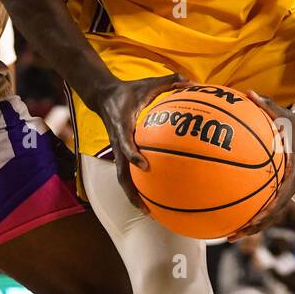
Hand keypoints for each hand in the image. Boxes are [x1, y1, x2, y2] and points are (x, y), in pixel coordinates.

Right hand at [90, 71, 184, 211]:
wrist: (104, 96)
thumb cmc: (129, 91)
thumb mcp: (147, 83)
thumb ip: (168, 81)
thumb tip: (190, 80)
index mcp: (122, 126)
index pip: (125, 144)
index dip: (133, 155)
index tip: (144, 165)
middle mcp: (118, 143)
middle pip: (121, 173)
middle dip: (132, 191)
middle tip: (147, 207)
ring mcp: (117, 151)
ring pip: (122, 179)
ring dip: (132, 196)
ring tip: (148, 212)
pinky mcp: (120, 154)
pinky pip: (127, 174)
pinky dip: (136, 188)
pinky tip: (151, 198)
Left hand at [227, 94, 294, 240]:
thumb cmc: (290, 119)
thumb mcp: (282, 112)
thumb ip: (266, 104)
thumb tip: (249, 92)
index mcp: (293, 171)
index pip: (283, 196)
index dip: (269, 209)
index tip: (255, 218)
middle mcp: (289, 185)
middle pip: (273, 213)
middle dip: (255, 226)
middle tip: (236, 234)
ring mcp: (283, 188)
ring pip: (267, 214)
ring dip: (250, 226)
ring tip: (229, 236)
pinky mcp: (276, 187)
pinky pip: (262, 203)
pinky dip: (248, 212)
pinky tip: (229, 216)